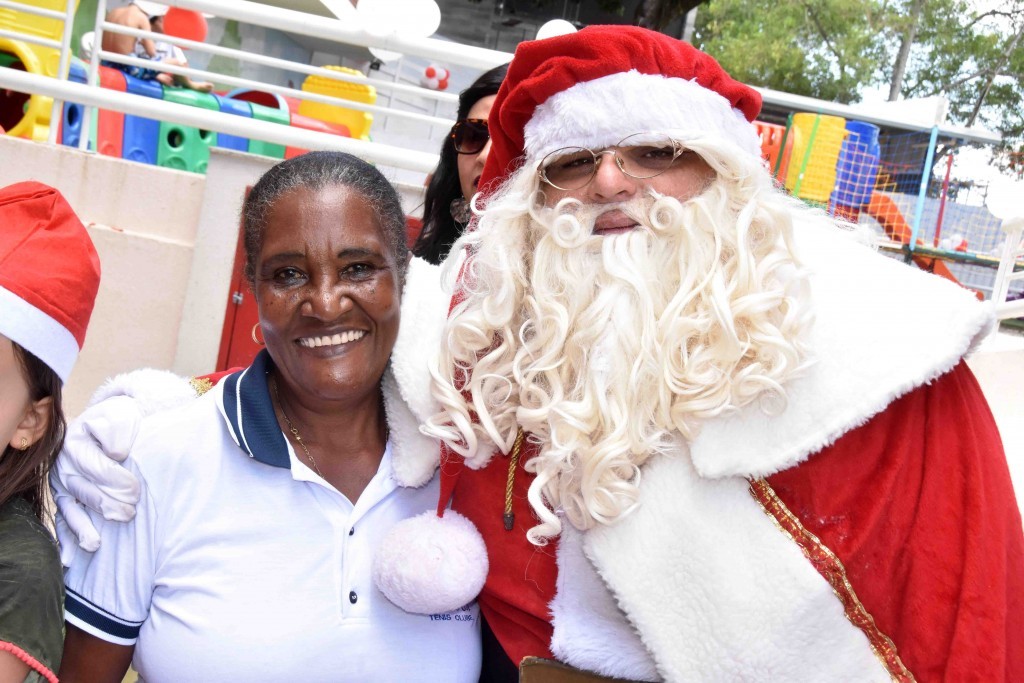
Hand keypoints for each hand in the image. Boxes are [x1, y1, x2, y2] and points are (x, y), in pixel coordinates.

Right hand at [51, 395, 142, 563]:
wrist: (110, 424)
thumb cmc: (118, 421)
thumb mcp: (121, 414)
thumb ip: (118, 429)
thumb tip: (118, 453)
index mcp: (76, 444)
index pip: (98, 469)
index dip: (118, 481)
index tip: (137, 491)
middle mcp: (65, 467)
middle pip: (87, 492)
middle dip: (108, 505)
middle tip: (130, 514)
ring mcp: (63, 485)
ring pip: (71, 510)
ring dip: (83, 528)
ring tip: (96, 544)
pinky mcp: (66, 499)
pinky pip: (63, 520)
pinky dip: (67, 539)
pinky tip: (71, 558)